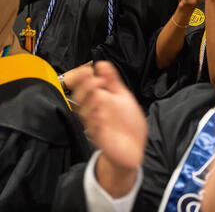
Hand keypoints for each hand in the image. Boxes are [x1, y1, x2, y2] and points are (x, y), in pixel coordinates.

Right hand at [71, 62, 145, 197]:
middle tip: (90, 77)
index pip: (86, 85)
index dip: (84, 77)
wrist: (132, 149)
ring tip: (96, 91)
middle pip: (82, 97)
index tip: (88, 69)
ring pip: (85, 111)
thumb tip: (103, 64)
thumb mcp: (123, 97)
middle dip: (84, 86)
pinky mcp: (100, 137)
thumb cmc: (127, 124)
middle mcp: (95, 111)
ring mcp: (96, 124)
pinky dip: (96, 121)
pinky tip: (99, 114)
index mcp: (99, 99)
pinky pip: (94, 128)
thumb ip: (113, 81)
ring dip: (90, 101)